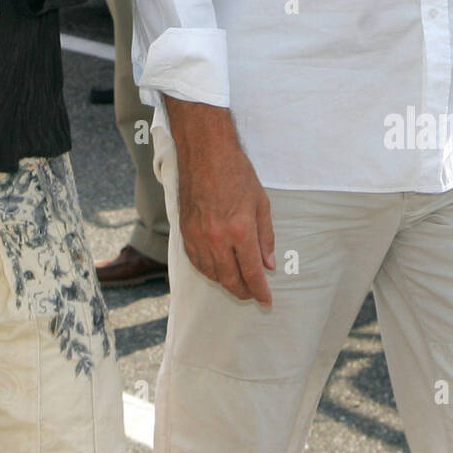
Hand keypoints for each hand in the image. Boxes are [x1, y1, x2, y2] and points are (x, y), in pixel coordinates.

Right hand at [166, 99, 275, 304]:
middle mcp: (217, 238)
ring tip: (238, 283)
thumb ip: (265, 237)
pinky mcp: (184, 231)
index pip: (251, 272)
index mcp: (240, 230)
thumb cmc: (236, 172)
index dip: (260, 291)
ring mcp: (197, 236)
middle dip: (244, 291)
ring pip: (211, 274)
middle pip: (230, 279)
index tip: (266, 300)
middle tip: (253, 294)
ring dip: (226, 283)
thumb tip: (268, 265)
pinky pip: (195, 262)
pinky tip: (217, 270)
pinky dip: (208, 271)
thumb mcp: (260, 203)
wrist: (205, 152)